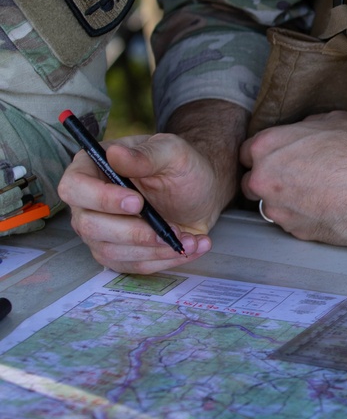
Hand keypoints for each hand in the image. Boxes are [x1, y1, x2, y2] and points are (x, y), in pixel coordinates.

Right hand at [58, 134, 221, 273]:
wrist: (200, 192)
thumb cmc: (181, 167)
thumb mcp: (171, 152)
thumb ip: (144, 155)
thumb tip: (115, 153)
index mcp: (93, 169)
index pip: (74, 187)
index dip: (100, 198)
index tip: (137, 202)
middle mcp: (89, 203)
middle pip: (88, 225)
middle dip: (132, 232)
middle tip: (169, 228)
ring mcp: (101, 231)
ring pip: (111, 252)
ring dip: (153, 249)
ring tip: (188, 239)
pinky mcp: (118, 253)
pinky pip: (132, 265)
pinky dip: (164, 260)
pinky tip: (191, 246)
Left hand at [240, 110, 346, 244]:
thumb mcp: (333, 121)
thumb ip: (305, 128)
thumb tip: (303, 133)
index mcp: (268, 146)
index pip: (246, 153)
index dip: (265, 155)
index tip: (279, 158)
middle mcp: (265, 180)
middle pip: (251, 184)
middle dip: (269, 181)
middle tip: (297, 178)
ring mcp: (280, 210)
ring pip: (272, 207)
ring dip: (287, 202)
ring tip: (317, 195)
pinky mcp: (297, 233)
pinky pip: (294, 224)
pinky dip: (306, 218)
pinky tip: (328, 209)